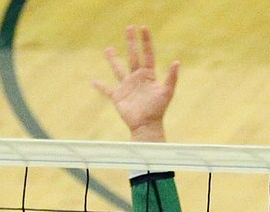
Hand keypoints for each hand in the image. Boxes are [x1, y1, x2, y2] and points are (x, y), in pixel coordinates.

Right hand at [92, 25, 178, 141]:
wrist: (146, 126)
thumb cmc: (158, 110)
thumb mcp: (167, 92)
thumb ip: (171, 77)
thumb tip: (177, 62)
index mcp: (148, 75)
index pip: (147, 54)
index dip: (145, 41)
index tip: (143, 28)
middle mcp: (137, 78)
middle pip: (133, 56)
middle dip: (131, 42)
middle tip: (129, 27)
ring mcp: (127, 86)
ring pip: (118, 69)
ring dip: (113, 59)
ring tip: (108, 49)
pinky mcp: (118, 97)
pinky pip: (107, 90)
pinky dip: (100, 86)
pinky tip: (92, 82)